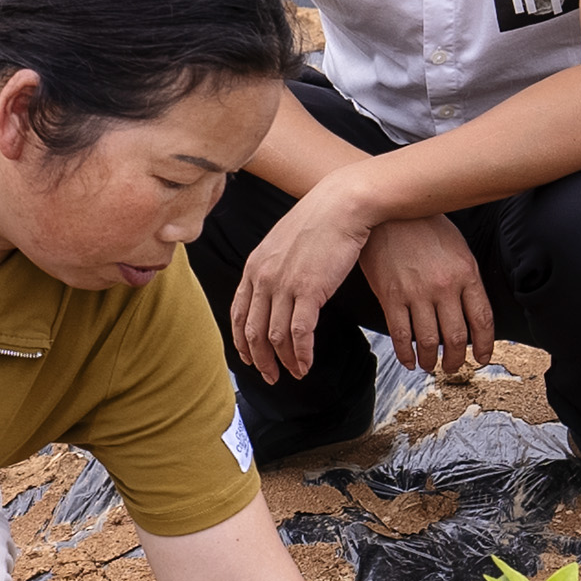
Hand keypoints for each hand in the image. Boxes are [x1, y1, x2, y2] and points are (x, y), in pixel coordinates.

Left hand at [230, 173, 377, 383]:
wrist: (342, 204)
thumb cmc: (319, 220)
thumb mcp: (282, 241)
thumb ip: (272, 265)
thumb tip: (275, 286)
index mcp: (254, 266)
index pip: (238, 313)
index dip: (243, 342)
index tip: (250, 358)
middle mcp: (263, 278)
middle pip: (253, 331)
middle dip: (260, 360)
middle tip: (271, 377)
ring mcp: (285, 285)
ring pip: (276, 336)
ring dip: (284, 361)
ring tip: (295, 374)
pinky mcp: (310, 290)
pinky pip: (301, 333)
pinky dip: (302, 354)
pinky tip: (307, 364)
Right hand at [355, 213, 496, 374]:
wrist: (387, 209)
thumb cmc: (423, 225)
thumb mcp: (457, 247)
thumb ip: (466, 278)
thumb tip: (471, 311)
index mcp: (466, 273)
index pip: (482, 320)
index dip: (485, 345)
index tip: (482, 358)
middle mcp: (444, 286)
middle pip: (457, 337)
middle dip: (457, 360)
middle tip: (455, 368)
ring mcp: (416, 292)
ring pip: (429, 341)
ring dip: (431, 361)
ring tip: (431, 366)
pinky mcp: (391, 295)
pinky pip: (400, 334)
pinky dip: (405, 353)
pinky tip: (409, 360)